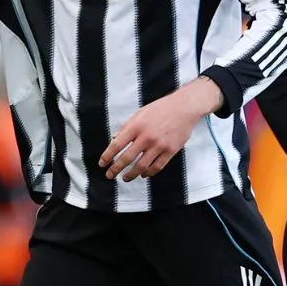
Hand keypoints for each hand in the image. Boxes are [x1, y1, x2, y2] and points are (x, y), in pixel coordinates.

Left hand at [101, 77, 219, 180]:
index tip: (102, 164)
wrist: (184, 107)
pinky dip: (149, 173)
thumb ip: (127, 127)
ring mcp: (159, 145)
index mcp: (136, 126)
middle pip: (127, 158)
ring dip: (131, 175)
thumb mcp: (140, 113)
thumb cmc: (161, 109)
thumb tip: (114, 139)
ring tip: (126, 178)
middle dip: (116, 169)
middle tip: (110, 175)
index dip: (107, 156)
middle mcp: (146, 137)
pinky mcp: (171, 151)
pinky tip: (144, 174)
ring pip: (142, 166)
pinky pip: (157, 167)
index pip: (117, 145)